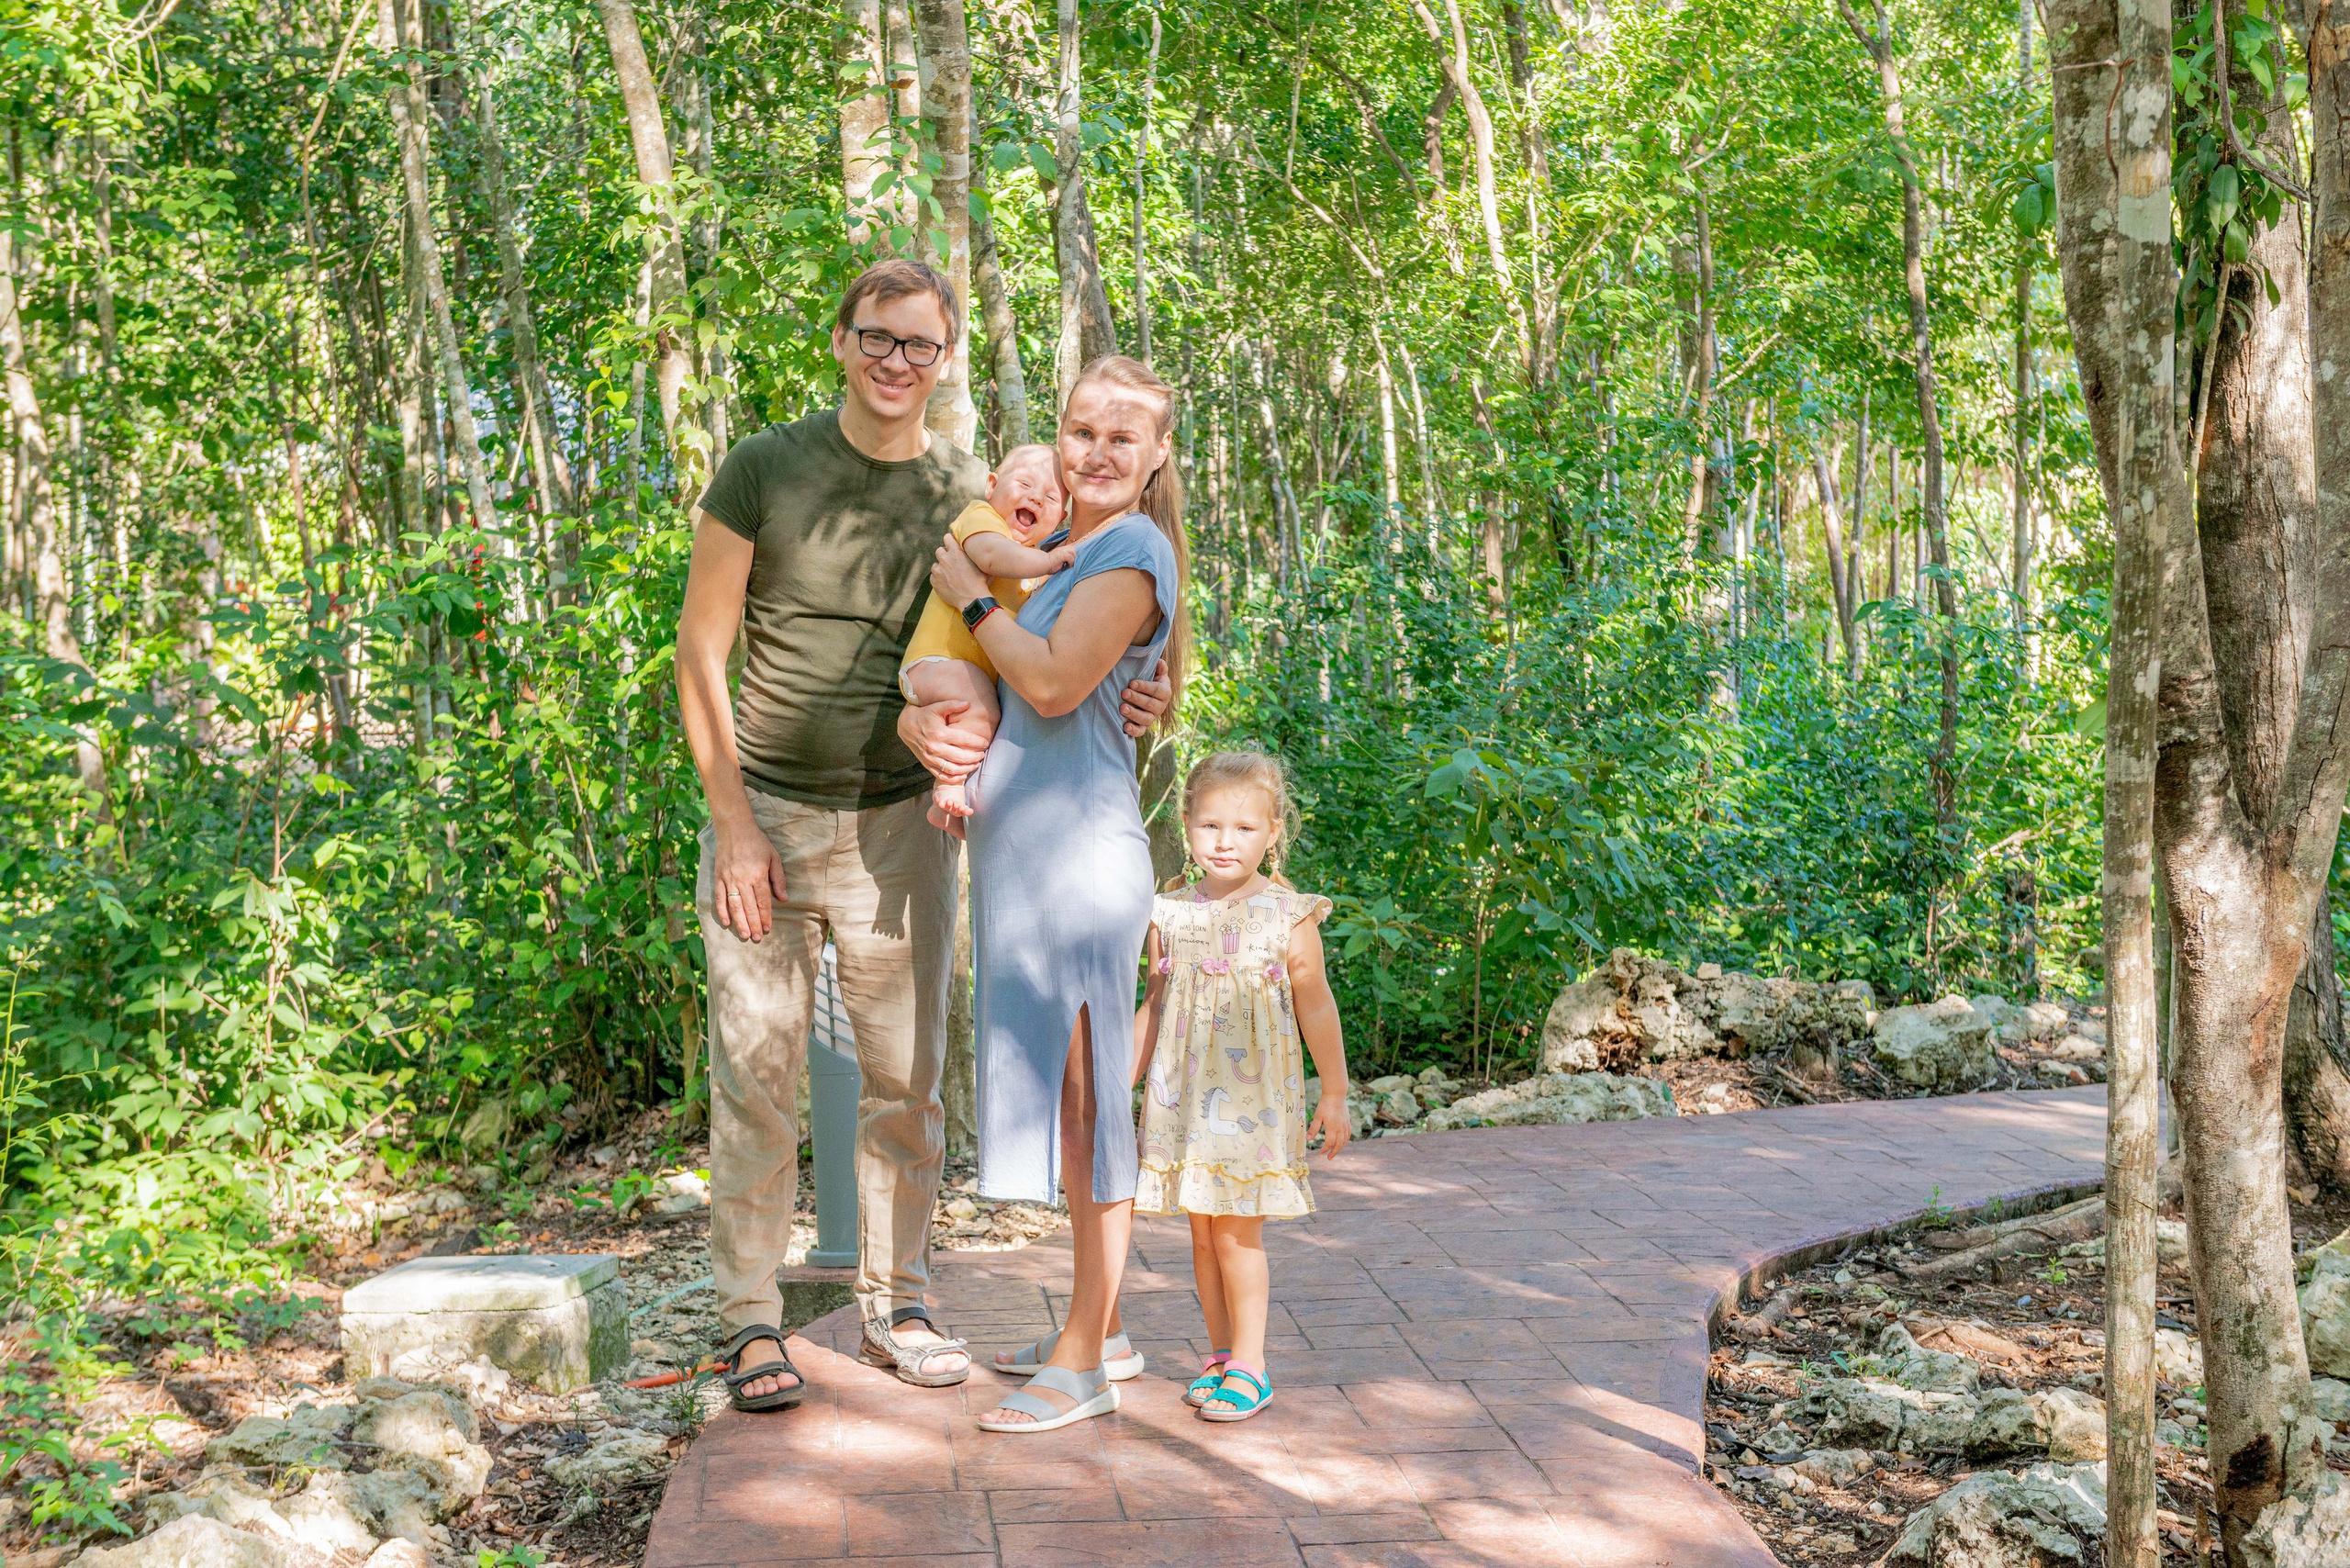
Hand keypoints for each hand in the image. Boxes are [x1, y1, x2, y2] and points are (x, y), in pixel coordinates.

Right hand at [710, 817, 787, 941]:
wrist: (734, 828)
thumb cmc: (757, 842)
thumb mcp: (773, 857)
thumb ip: (778, 878)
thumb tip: (783, 898)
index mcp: (758, 874)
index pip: (763, 901)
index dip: (766, 916)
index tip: (768, 929)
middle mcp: (743, 879)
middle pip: (749, 906)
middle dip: (754, 924)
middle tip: (757, 938)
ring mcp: (729, 878)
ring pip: (735, 905)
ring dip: (740, 922)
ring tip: (745, 934)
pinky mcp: (718, 877)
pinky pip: (719, 897)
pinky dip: (722, 910)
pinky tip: (726, 922)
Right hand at [899, 698, 987, 783]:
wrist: (906, 725)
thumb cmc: (925, 715)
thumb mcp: (937, 707)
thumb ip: (952, 704)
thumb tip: (968, 703)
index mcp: (940, 733)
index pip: (964, 739)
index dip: (977, 742)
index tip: (985, 742)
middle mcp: (935, 747)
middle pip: (961, 757)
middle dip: (975, 757)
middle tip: (983, 754)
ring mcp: (930, 758)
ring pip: (953, 769)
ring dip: (967, 768)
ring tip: (976, 763)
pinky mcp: (927, 764)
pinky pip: (942, 776)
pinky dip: (954, 778)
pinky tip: (963, 774)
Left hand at [930, 534, 989, 609]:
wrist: (972, 599)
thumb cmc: (980, 582)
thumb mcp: (979, 563)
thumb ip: (972, 553)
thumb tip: (973, 548)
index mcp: (956, 552)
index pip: (947, 538)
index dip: (949, 541)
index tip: (951, 545)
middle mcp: (945, 559)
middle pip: (939, 550)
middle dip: (944, 555)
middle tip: (951, 562)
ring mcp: (938, 571)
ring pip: (935, 565)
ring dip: (941, 568)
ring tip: (949, 575)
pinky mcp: (934, 582)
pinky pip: (933, 577)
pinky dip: (938, 578)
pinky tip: (947, 583)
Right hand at [1044, 542, 1078, 572]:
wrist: (1043, 564)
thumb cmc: (1050, 565)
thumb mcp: (1059, 560)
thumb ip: (1066, 559)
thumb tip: (1074, 563)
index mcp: (1063, 550)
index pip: (1073, 547)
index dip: (1076, 551)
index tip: (1078, 555)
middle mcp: (1063, 549)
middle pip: (1075, 549)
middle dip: (1075, 557)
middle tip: (1071, 563)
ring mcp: (1062, 550)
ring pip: (1074, 552)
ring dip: (1073, 560)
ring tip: (1069, 565)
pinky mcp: (1062, 554)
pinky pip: (1071, 557)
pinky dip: (1070, 562)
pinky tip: (1066, 566)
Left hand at [1119, 657, 1171, 737]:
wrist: (1146, 695)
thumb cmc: (1149, 680)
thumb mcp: (1156, 673)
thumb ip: (1159, 668)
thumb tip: (1159, 662)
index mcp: (1165, 692)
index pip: (1157, 690)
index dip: (1145, 687)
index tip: (1131, 683)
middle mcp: (1160, 707)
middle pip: (1150, 704)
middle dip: (1136, 698)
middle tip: (1124, 693)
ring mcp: (1152, 718)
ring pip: (1146, 718)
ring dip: (1134, 714)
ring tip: (1122, 708)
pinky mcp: (1144, 727)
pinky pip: (1141, 731)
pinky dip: (1134, 731)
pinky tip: (1125, 727)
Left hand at [1307, 1087, 1350, 1159]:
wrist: (1336, 1095)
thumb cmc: (1325, 1105)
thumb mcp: (1317, 1117)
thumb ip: (1313, 1129)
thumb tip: (1308, 1139)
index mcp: (1332, 1128)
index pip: (1329, 1143)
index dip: (1325, 1149)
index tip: (1321, 1152)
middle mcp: (1340, 1128)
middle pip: (1339, 1144)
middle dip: (1334, 1152)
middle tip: (1329, 1158)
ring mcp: (1345, 1125)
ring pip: (1344, 1140)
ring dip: (1340, 1147)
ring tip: (1335, 1151)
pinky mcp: (1347, 1122)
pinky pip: (1348, 1135)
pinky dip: (1345, 1141)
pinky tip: (1342, 1142)